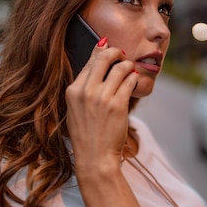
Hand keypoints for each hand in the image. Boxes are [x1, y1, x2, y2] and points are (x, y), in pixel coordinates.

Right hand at [65, 38, 137, 172]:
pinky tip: (133, 81)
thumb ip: (82, 89)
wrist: (94, 157)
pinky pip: (130, 81)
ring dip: (128, 66)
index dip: (101, 51)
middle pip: (104, 57)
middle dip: (116, 52)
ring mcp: (102, 97)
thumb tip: (94, 67)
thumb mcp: (75, 110)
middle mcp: (86, 91)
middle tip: (122, 55)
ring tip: (130, 70)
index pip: (89, 62)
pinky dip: (134, 78)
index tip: (109, 49)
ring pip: (120, 67)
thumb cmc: (86, 136)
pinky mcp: (118, 105)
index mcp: (72, 91)